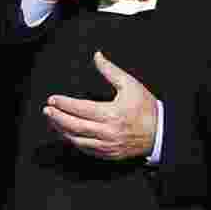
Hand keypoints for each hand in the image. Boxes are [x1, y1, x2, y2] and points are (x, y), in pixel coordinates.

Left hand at [43, 51, 157, 160]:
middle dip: (58, 117)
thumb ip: (110, 70)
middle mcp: (108, 132)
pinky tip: (67, 133)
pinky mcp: (110, 153)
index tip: (52, 99)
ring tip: (53, 120)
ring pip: (78, 140)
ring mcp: (109, 145)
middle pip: (74, 125)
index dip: (63, 104)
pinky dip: (74, 141)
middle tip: (47, 110)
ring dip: (62, 130)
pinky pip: (87, 149)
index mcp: (112, 114)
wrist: (162, 132)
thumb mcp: (130, 85)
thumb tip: (97, 56)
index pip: (80, 109)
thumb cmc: (147, 108)